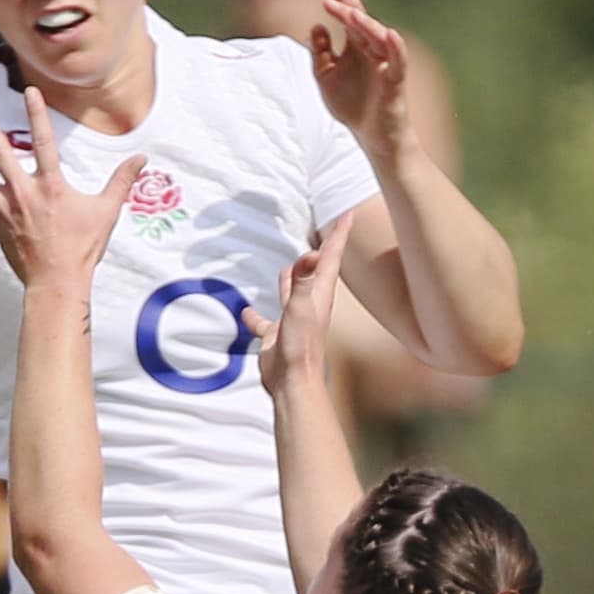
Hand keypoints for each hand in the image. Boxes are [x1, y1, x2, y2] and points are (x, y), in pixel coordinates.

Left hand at [0, 87, 145, 289]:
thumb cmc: (83, 249)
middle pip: (0, 153)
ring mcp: (7, 210)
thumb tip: (141, 158)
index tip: (30, 91)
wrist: (59, 283)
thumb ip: (122, 181)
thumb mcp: (107, 211)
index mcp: (52, 185)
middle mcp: (24, 193)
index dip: (38, 114)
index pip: (45, 141)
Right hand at [241, 214, 351, 396]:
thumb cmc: (301, 345)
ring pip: (294, 291)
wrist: (293, 380)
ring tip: (291, 262)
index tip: (348, 213)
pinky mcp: (277, 333)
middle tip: (327, 231)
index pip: (330, 257)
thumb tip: (309, 253)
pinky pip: (265, 320)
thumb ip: (304, 280)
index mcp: (319, 293)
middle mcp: (309, 302)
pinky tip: (246, 311)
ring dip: (293, 276)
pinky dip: (257, 314)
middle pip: (316, 270)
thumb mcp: (301, 307)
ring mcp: (294, 318)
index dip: (339, 234)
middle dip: (321, 251)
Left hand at [310, 0, 416, 155]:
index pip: (351, 16)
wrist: (371, 137)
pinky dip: (396, 46)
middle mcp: (372, 50)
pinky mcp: (395, 80)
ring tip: (349, 13)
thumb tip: (316, 26)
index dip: (339, 1)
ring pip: (379, 36)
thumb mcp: (326, 78)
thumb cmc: (352, 107)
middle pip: (363, 21)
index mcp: (357, 47)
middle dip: (346, 7)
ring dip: (364, 24)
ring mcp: (385, 63)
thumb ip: (320, 53)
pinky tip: (389, 33)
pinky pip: (399, 60)